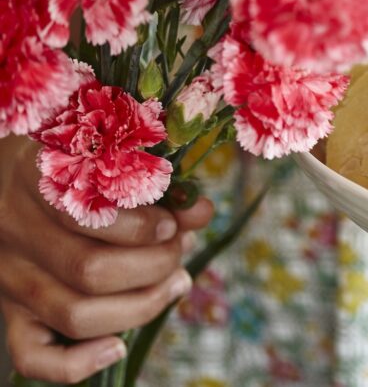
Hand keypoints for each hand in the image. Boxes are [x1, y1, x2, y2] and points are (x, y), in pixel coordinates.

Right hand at [0, 136, 213, 383]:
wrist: (6, 176)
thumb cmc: (70, 158)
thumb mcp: (103, 152)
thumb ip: (153, 178)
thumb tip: (201, 210)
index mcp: (31, 181)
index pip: (85, 216)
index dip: (140, 228)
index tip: (172, 222)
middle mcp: (13, 235)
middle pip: (90, 272)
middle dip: (155, 264)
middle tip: (181, 247)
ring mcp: (9, 280)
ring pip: (75, 314)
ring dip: (142, 304)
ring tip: (176, 279)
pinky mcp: (10, 314)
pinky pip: (32, 356)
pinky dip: (78, 362)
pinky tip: (117, 346)